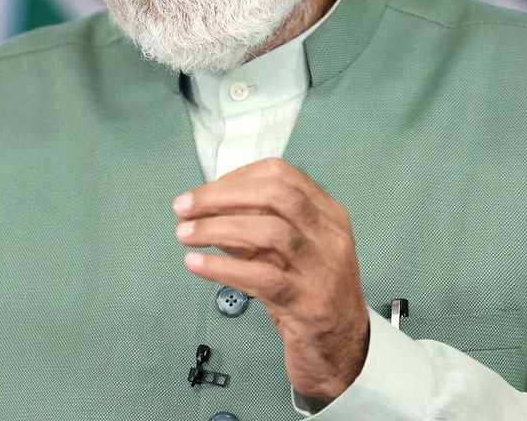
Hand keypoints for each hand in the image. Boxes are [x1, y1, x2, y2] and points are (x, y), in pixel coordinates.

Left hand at [173, 158, 369, 403]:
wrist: (341, 351)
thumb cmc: (310, 296)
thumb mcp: (287, 253)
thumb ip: (253, 229)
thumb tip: (206, 210)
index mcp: (327, 214)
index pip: (281, 175)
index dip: (236, 178)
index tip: (205, 193)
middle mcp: (329, 235)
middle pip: (277, 194)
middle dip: (222, 196)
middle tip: (184, 208)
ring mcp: (322, 269)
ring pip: (271, 231)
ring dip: (218, 228)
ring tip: (185, 234)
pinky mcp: (307, 303)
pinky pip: (262, 277)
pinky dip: (223, 267)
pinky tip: (197, 264)